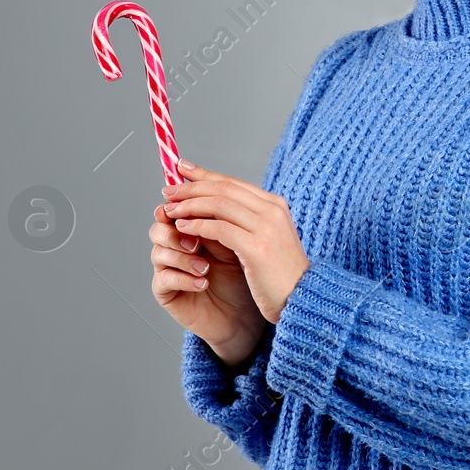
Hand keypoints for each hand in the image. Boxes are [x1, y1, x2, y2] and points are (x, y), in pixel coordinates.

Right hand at [149, 199, 266, 365]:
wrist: (247, 313)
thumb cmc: (245, 275)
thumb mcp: (240, 241)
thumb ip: (226, 220)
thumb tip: (219, 194)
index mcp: (193, 226)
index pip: (180, 206)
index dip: (184, 199)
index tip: (192, 201)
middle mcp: (177, 245)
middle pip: (160, 225)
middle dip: (177, 229)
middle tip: (196, 241)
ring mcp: (169, 268)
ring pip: (159, 251)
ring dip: (183, 256)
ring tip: (206, 267)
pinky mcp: (167, 292)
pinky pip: (164, 278)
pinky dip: (184, 278)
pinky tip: (204, 282)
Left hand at [161, 159, 311, 324]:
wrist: (302, 299)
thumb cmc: (279, 274)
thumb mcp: (265, 239)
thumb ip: (245, 221)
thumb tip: (209, 208)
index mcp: (275, 205)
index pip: (233, 183)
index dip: (204, 175)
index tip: (182, 170)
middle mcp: (273, 210)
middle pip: (224, 189)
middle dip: (192, 187)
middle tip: (168, 191)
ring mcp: (267, 228)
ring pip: (219, 205)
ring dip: (190, 206)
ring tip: (170, 211)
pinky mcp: (257, 248)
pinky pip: (219, 229)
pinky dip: (197, 226)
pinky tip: (182, 228)